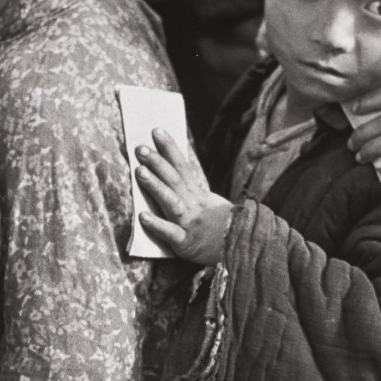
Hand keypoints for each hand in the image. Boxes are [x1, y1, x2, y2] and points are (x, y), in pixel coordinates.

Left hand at [135, 128, 233, 264]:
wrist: (240, 249)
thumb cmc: (221, 227)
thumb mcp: (211, 203)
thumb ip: (192, 188)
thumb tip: (176, 168)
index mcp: (199, 195)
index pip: (183, 166)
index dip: (170, 148)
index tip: (157, 131)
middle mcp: (194, 205)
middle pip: (175, 180)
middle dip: (157, 162)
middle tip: (141, 148)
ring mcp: (190, 223)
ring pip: (171, 202)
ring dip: (156, 186)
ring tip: (140, 172)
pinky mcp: (186, 243)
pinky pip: (171, 233)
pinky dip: (157, 225)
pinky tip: (142, 216)